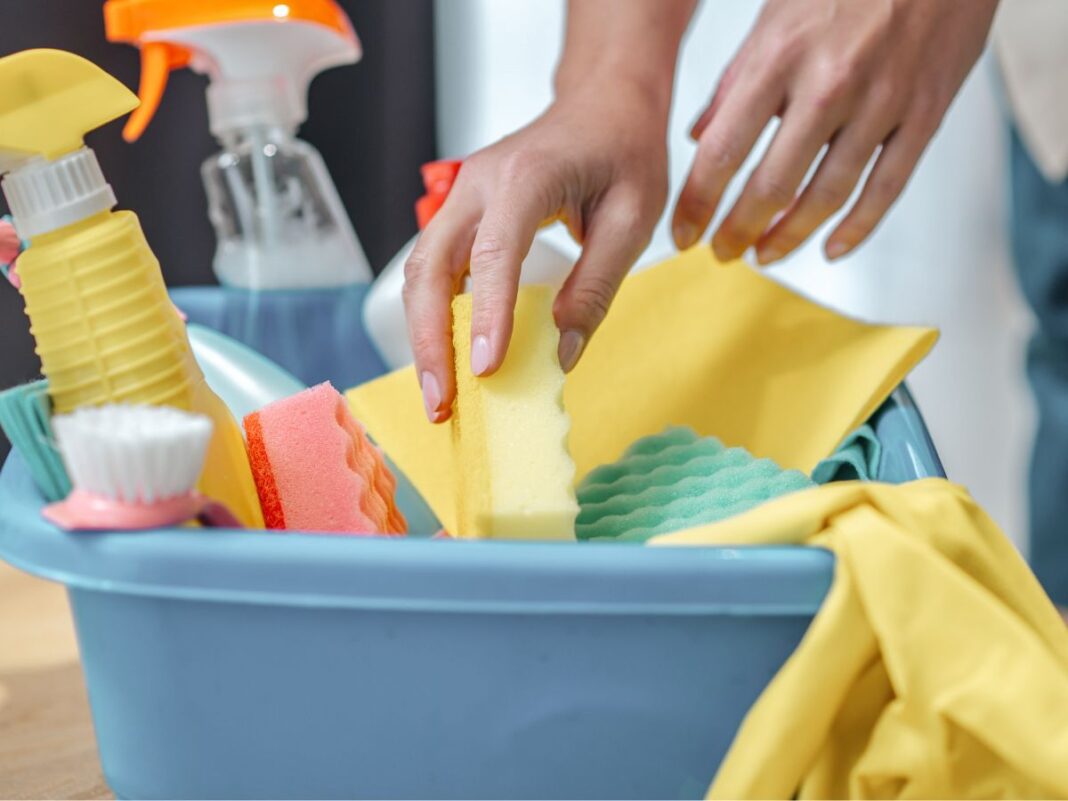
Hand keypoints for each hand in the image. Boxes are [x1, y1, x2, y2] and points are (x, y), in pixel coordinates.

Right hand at [403, 81, 668, 422]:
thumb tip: (560, 355)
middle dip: (429, 341)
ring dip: (423, 335)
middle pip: (430, 267)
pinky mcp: (463, 212)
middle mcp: (478, 183)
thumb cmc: (624, 149)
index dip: (486, 315)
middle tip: (442, 403)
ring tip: (440, 394)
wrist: (604, 100)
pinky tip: (446, 356)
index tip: (485, 371)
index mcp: (525, 176)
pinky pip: (434, 268)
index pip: (495, 253)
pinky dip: (433, 315)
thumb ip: (596, 286)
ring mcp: (462, 195)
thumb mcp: (633, 217)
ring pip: (421, 271)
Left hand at [671, 0, 998, 264]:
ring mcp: (881, 102)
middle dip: (739, 229)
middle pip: (772, 184)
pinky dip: (858, 228)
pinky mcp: (925, 113)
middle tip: (722, 252)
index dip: (698, 203)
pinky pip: (888, 187)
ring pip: (828, 194)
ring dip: (791, 235)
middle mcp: (829, 83)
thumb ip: (734, 81)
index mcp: (780, 57)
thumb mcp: (774, 16)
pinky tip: (831, 247)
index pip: (723, 151)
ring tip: (766, 253)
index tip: (684, 232)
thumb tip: (698, 136)